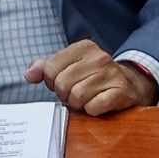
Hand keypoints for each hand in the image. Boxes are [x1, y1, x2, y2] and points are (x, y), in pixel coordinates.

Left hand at [23, 39, 156, 114]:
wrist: (129, 84)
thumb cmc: (93, 76)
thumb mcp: (70, 65)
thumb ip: (46, 67)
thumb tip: (29, 74)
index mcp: (84, 46)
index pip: (50, 68)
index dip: (52, 81)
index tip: (64, 81)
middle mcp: (100, 57)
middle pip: (62, 84)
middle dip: (65, 94)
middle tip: (76, 92)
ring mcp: (112, 74)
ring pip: (76, 97)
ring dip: (78, 104)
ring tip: (87, 98)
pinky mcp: (121, 91)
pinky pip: (93, 107)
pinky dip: (92, 110)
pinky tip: (98, 103)